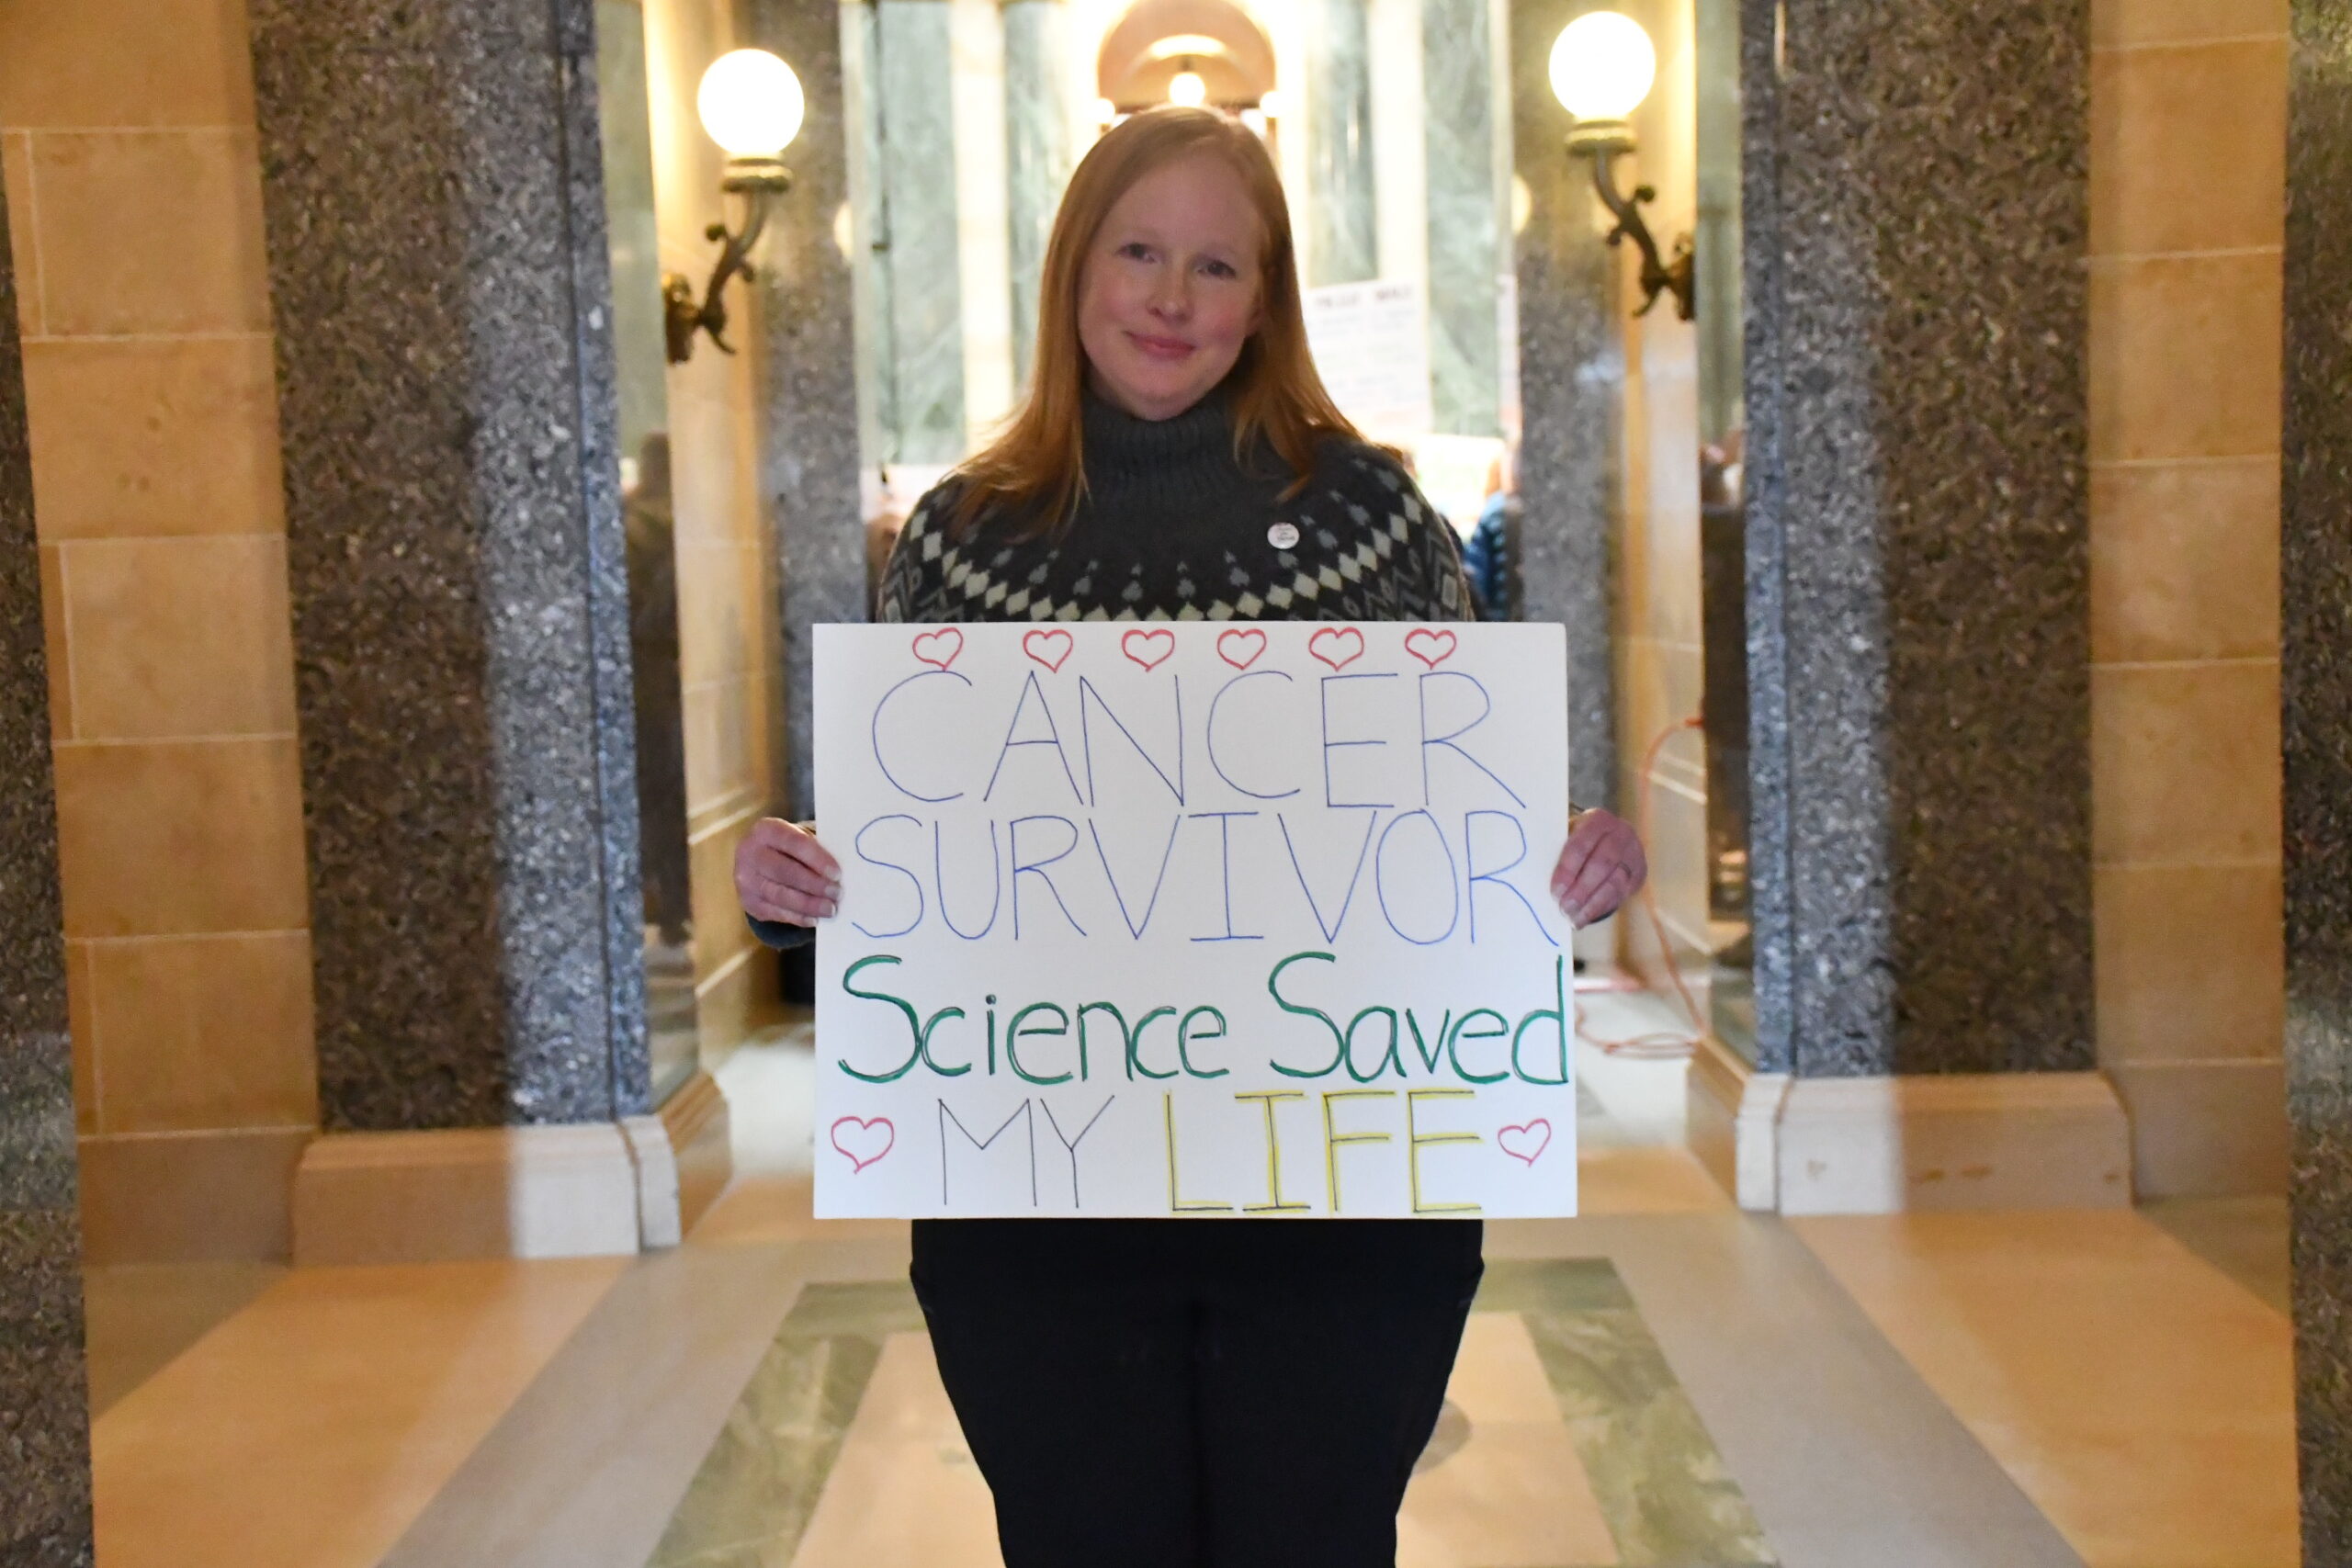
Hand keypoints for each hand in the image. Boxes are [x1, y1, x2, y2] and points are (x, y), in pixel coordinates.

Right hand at [735, 818, 840, 925]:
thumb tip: (838, 876)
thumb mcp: (799, 838)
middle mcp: (750, 853)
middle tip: (837, 894)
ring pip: (779, 895)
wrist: (757, 860)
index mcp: (766, 830)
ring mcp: (746, 879)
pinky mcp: (748, 902)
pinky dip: (797, 917)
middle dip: (814, 884)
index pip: (794, 842)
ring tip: (830, 909)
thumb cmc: (788, 848)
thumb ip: (815, 851)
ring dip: (808, 905)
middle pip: (785, 871)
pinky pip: (774, 912)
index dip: (816, 859)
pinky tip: (814, 919)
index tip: (837, 874)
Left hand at [1551, 808, 1645, 927]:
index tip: (1555, 892)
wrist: (1610, 837)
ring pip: (1614, 883)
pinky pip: (1622, 894)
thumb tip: (1536, 875)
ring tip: (1574, 919)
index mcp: (1597, 819)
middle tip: (1564, 909)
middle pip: (1601, 866)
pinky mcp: (1639, 873)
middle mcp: (1621, 833)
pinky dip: (1602, 908)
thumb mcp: (1568, 835)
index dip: (1567, 871)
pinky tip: (1586, 916)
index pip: (1580, 846)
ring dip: (1592, 905)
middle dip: (1581, 891)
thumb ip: (1556, 850)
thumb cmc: (1578, 838)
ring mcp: (1634, 854)